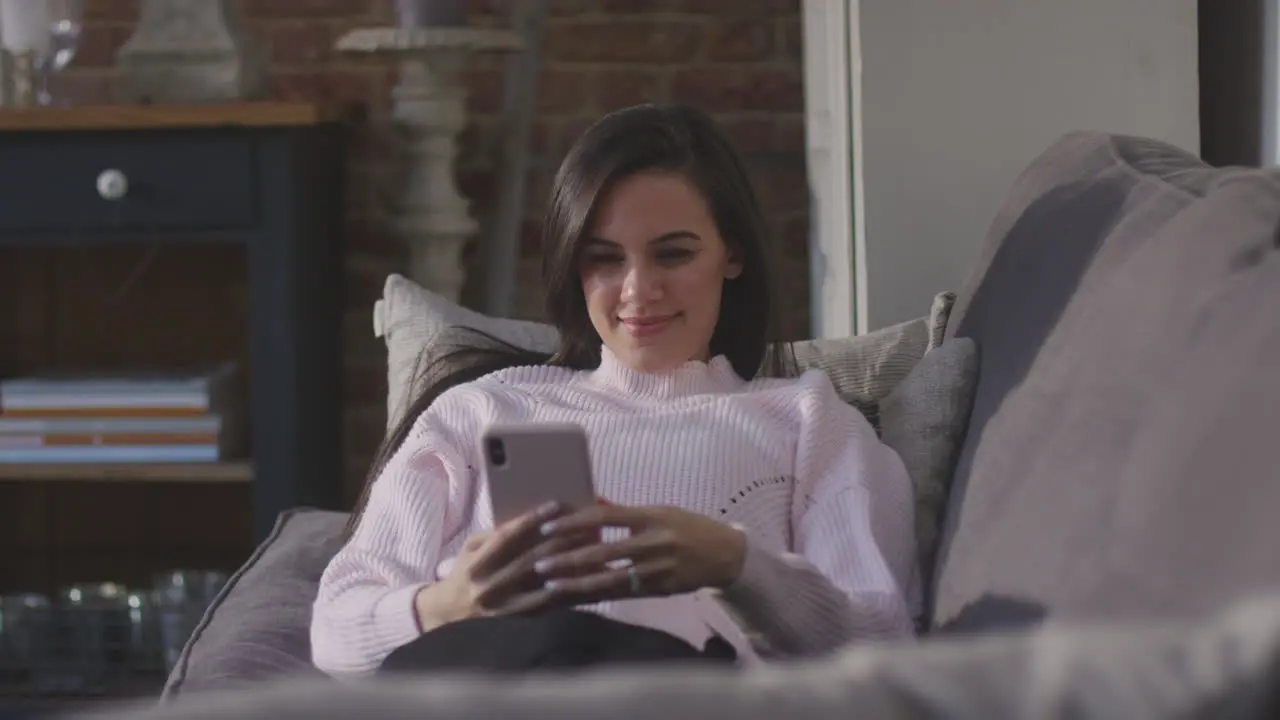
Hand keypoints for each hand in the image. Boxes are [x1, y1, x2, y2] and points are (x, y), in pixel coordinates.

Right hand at [414, 502, 596, 629]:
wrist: (448, 615)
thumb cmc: (464, 573)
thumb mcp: (470, 549)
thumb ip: (495, 534)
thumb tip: (530, 519)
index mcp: (476, 563)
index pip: (506, 537)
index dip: (531, 520)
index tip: (556, 505)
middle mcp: (489, 586)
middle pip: (530, 559)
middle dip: (560, 540)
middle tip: (586, 524)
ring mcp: (504, 607)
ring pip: (543, 583)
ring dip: (570, 565)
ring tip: (594, 549)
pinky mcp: (518, 622)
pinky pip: (548, 606)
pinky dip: (568, 591)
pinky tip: (588, 579)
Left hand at [532, 504, 747, 604]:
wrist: (725, 554)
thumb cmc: (688, 527)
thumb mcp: (660, 510)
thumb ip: (625, 511)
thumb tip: (593, 502)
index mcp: (651, 516)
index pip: (605, 517)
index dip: (574, 522)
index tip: (548, 526)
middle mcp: (654, 542)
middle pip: (604, 553)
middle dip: (569, 560)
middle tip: (539, 564)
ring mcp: (658, 569)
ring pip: (611, 579)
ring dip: (578, 584)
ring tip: (551, 586)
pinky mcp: (661, 589)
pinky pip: (624, 593)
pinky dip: (599, 595)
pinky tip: (578, 598)